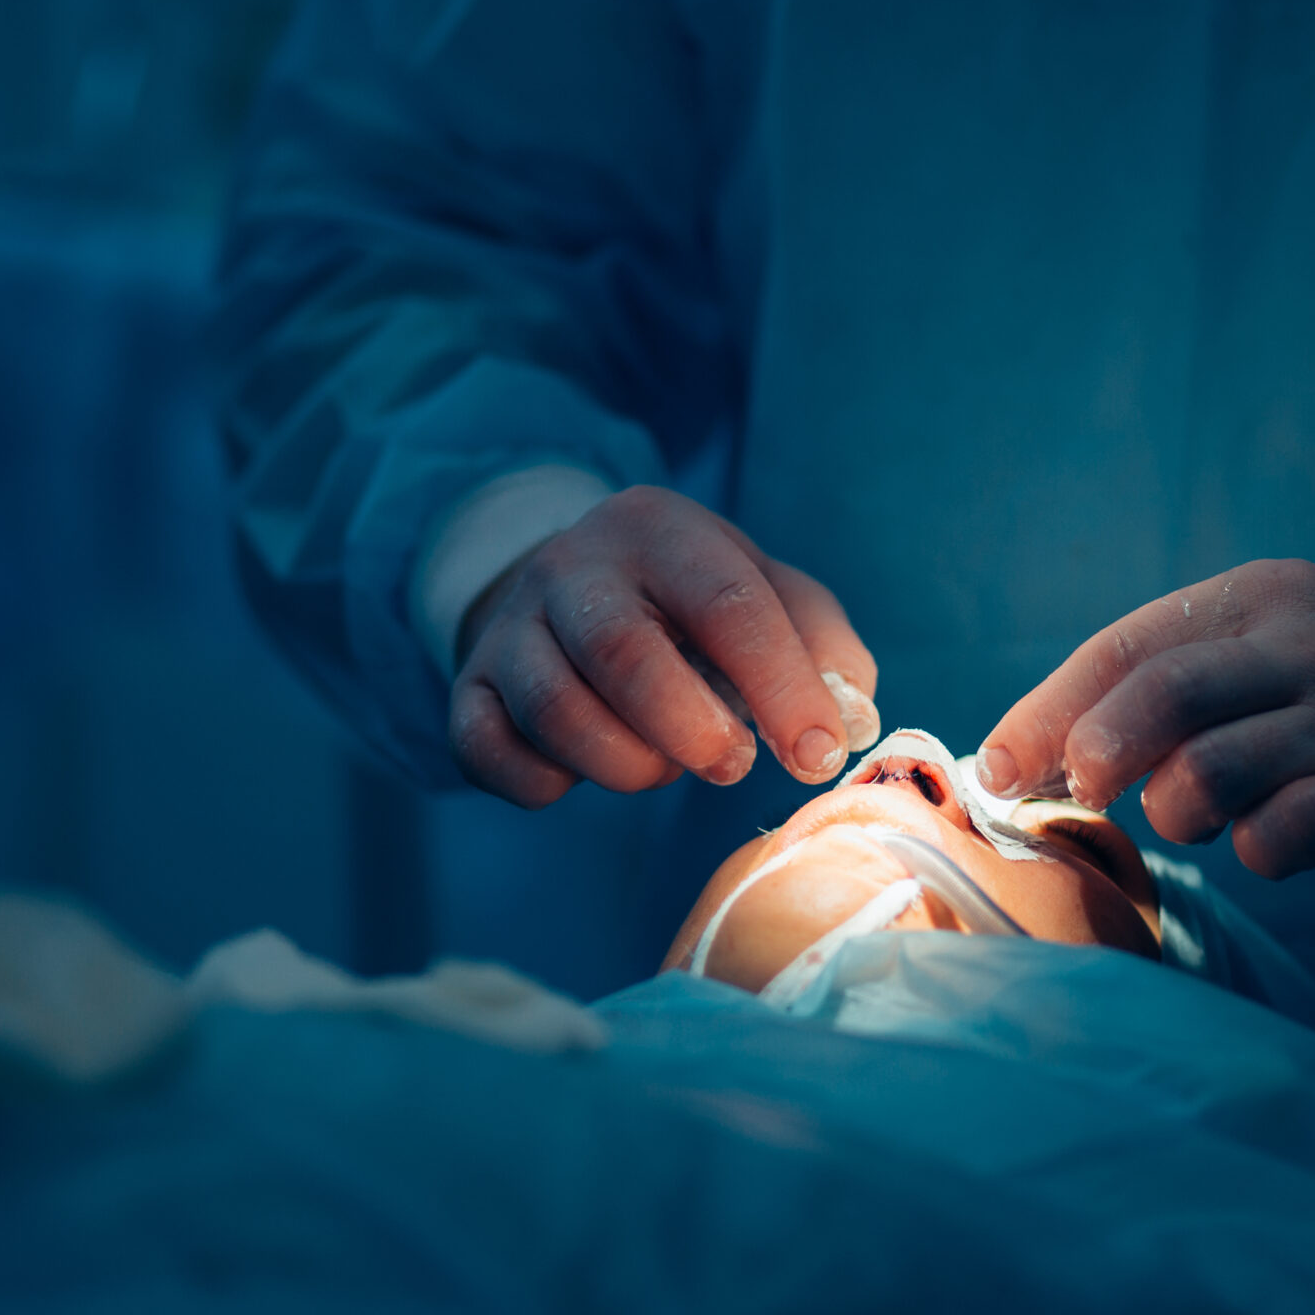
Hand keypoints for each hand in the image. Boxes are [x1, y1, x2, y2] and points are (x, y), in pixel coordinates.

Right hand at [450, 486, 877, 808]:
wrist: (572, 582)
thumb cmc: (693, 600)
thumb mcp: (769, 591)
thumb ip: (823, 648)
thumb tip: (844, 724)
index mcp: (661, 530)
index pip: (729, 605)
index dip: (782, 690)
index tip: (816, 755)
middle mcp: (573, 567)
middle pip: (624, 654)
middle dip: (692, 731)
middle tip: (732, 765)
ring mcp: (512, 627)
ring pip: (554, 710)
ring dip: (625, 764)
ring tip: (664, 765)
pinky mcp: (470, 688)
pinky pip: (488, 751)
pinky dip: (543, 784)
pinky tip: (582, 774)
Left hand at [978, 559, 1314, 904]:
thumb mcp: (1255, 659)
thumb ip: (1153, 692)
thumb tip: (1016, 758)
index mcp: (1254, 601)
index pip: (1124, 648)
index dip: (1046, 713)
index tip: (994, 770)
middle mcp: (1305, 648)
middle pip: (1163, 693)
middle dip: (1095, 750)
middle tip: (1081, 792)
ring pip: (1213, 769)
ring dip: (1177, 809)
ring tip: (1199, 816)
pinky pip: (1288, 833)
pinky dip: (1256, 849)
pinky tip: (1270, 843)